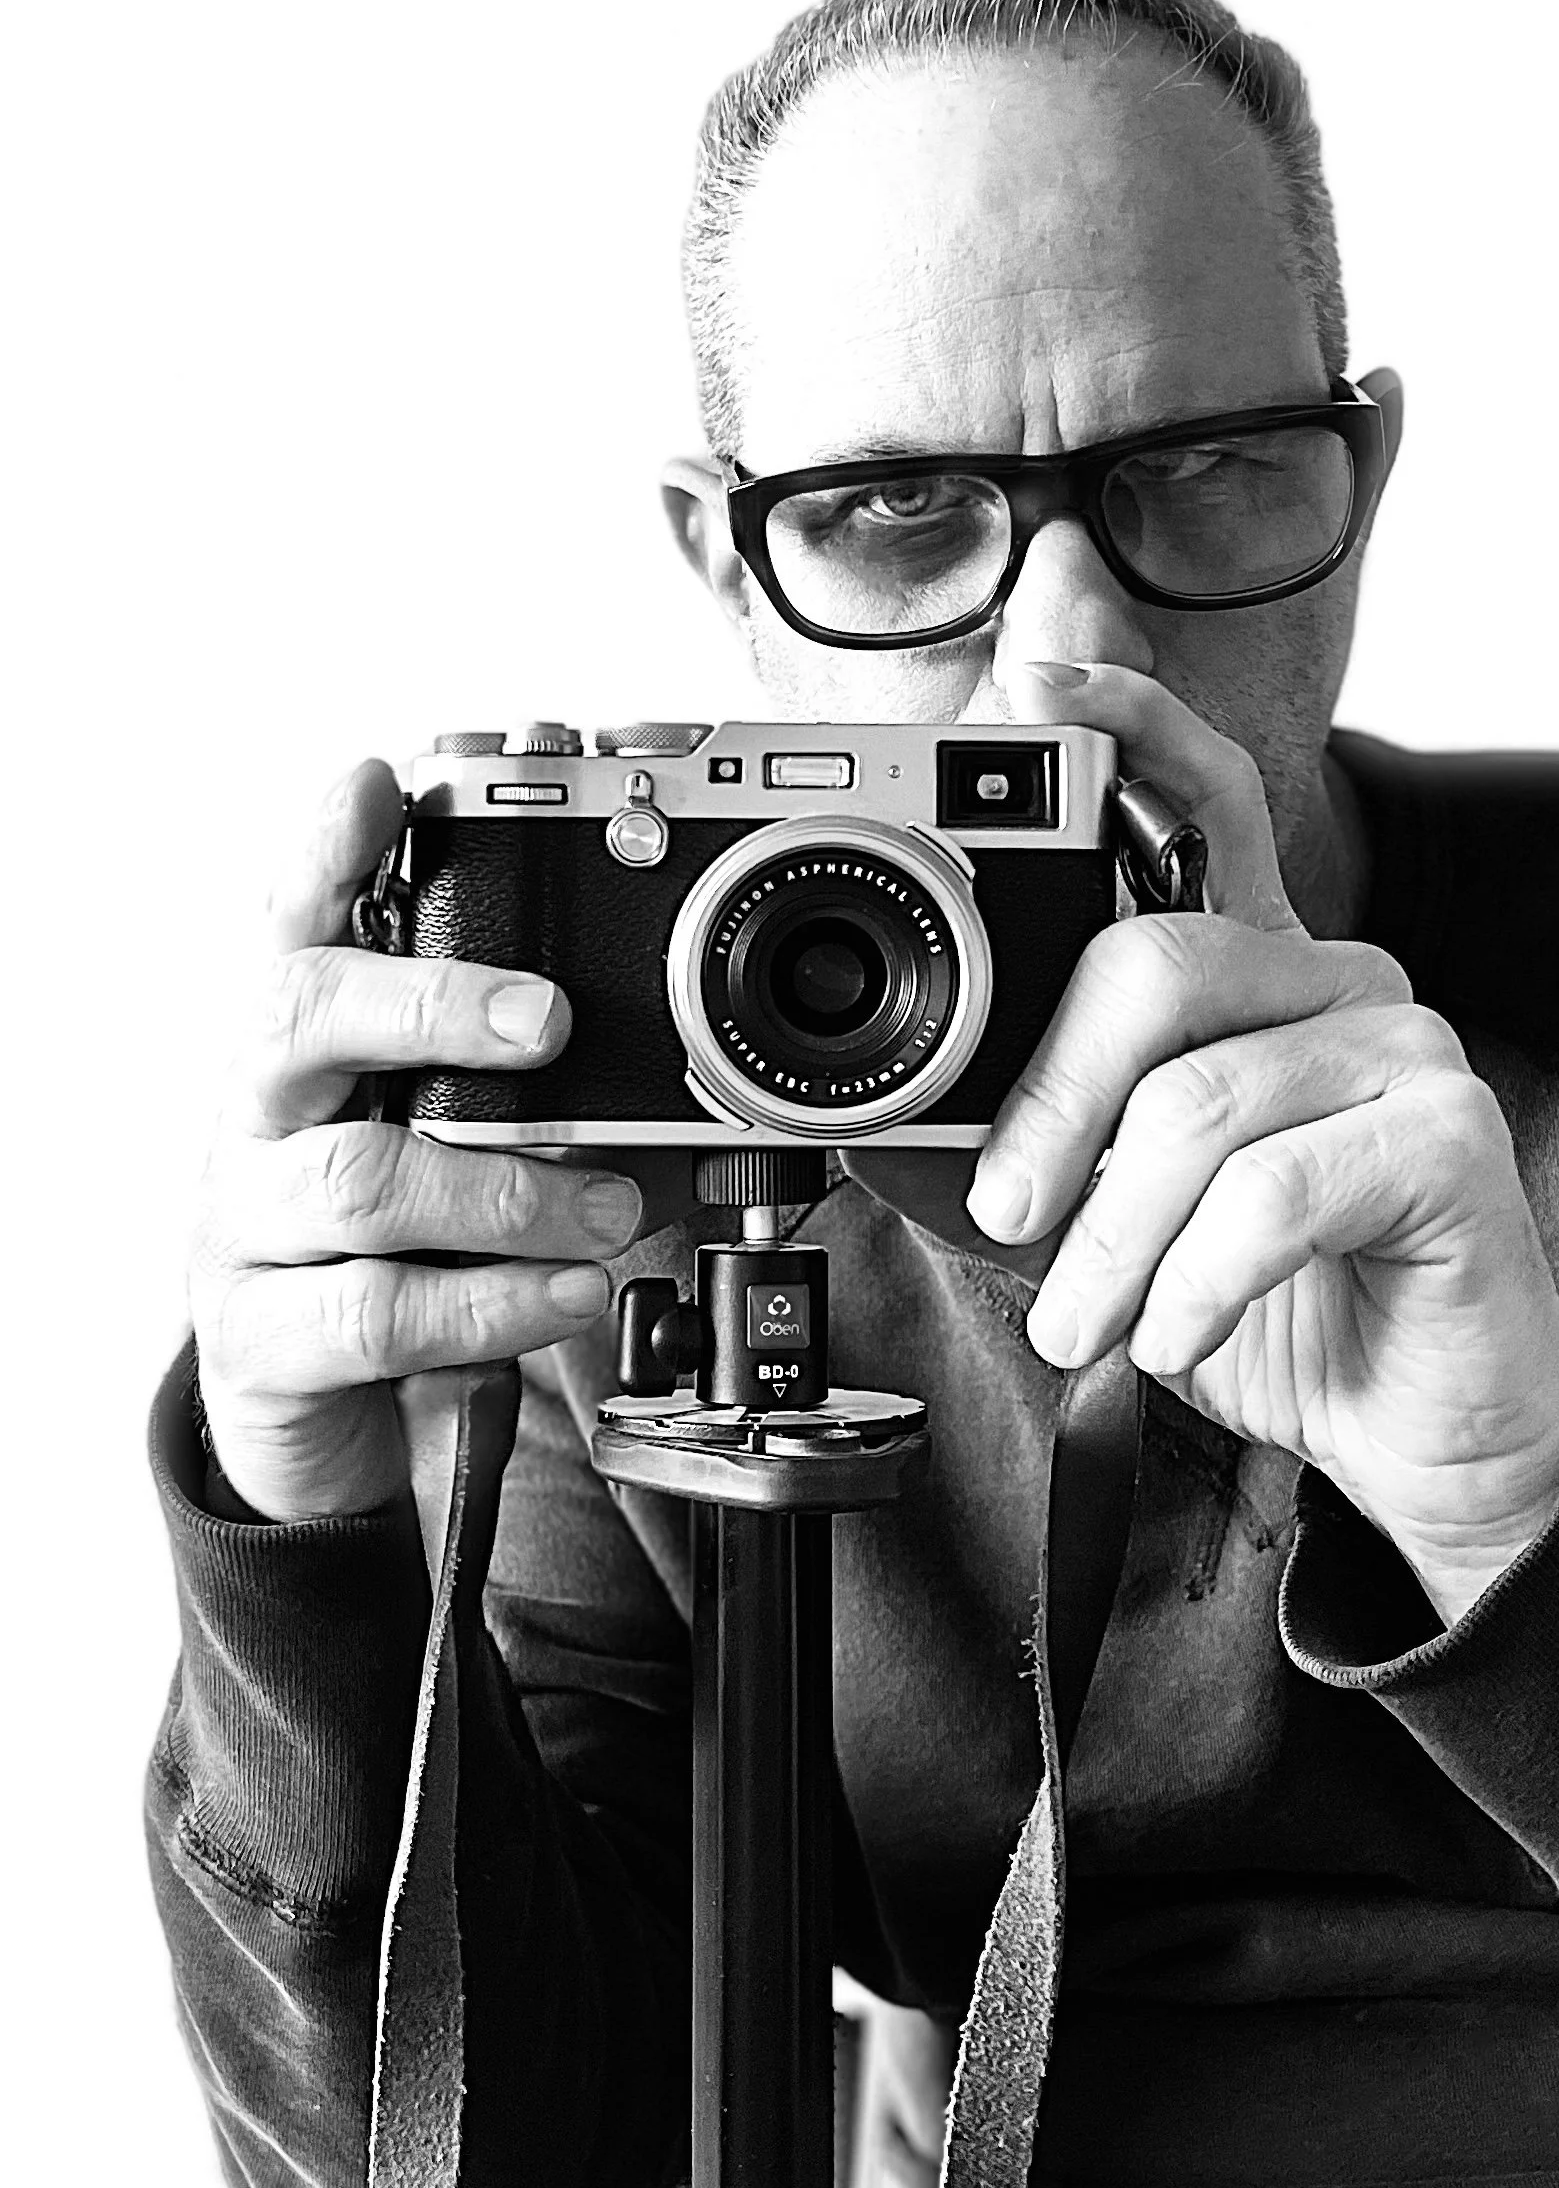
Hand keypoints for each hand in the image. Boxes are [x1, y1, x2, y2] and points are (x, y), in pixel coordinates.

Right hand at [187, 762, 641, 1521]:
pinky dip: (494, 1301)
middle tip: (548, 1019)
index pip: (293, 924)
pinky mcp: (265, 1339)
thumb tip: (682, 1067)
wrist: (314, 1406)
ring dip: (510, 1192)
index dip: (325, 848)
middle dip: (432, 1000)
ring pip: (360, 1179)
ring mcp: (247, 1227)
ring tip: (610, 1210)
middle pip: (299, 1015)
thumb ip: (536, 1094)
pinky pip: (376, 1312)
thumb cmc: (400, 1241)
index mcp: (304, 1050)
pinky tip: (569, 1292)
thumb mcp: (457, 1148)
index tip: (377, 782)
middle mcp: (259, 1118)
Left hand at [971, 667, 1558, 1623]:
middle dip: (1051, 1104)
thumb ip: (1043, 1146)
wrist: (1416, 1427)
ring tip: (1087, 1325)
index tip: (1032, 683)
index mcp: (1255, 975)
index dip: (1129, 725)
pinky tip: (1181, 1335)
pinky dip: (1196, 1281)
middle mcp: (1334, 982)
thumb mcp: (1120, 1222)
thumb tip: (904, 1123)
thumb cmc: (1269, 1305)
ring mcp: (1404, 1051)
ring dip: (1112, 1242)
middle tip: (1010, 1216)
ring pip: (1199, 1103)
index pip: (1204, 800)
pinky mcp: (1451, 1139)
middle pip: (1157, 959)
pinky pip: (1276, 1191)